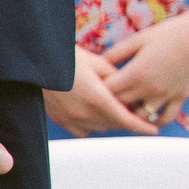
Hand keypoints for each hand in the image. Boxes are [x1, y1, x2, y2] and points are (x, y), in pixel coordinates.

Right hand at [45, 45, 159, 137]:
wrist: (35, 62)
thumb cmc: (66, 58)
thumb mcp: (98, 63)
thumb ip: (117, 78)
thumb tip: (132, 89)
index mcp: (96, 98)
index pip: (125, 120)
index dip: (141, 126)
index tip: (153, 130)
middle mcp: (83, 112)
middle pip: (115, 124)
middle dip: (127, 118)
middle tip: (135, 108)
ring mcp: (70, 118)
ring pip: (100, 128)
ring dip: (110, 121)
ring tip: (114, 106)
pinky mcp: (59, 119)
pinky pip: (82, 130)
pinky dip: (92, 124)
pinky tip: (94, 112)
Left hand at [99, 10, 188, 120]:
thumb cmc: (172, 32)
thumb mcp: (139, 38)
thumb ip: (117, 52)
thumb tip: (100, 62)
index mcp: (135, 73)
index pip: (107, 90)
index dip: (99, 87)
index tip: (99, 81)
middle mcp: (149, 89)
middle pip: (120, 105)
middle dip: (111, 101)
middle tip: (108, 94)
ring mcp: (166, 95)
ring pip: (139, 116)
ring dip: (131, 113)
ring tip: (126, 106)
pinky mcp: (180, 97)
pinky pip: (165, 118)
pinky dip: (154, 121)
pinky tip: (148, 115)